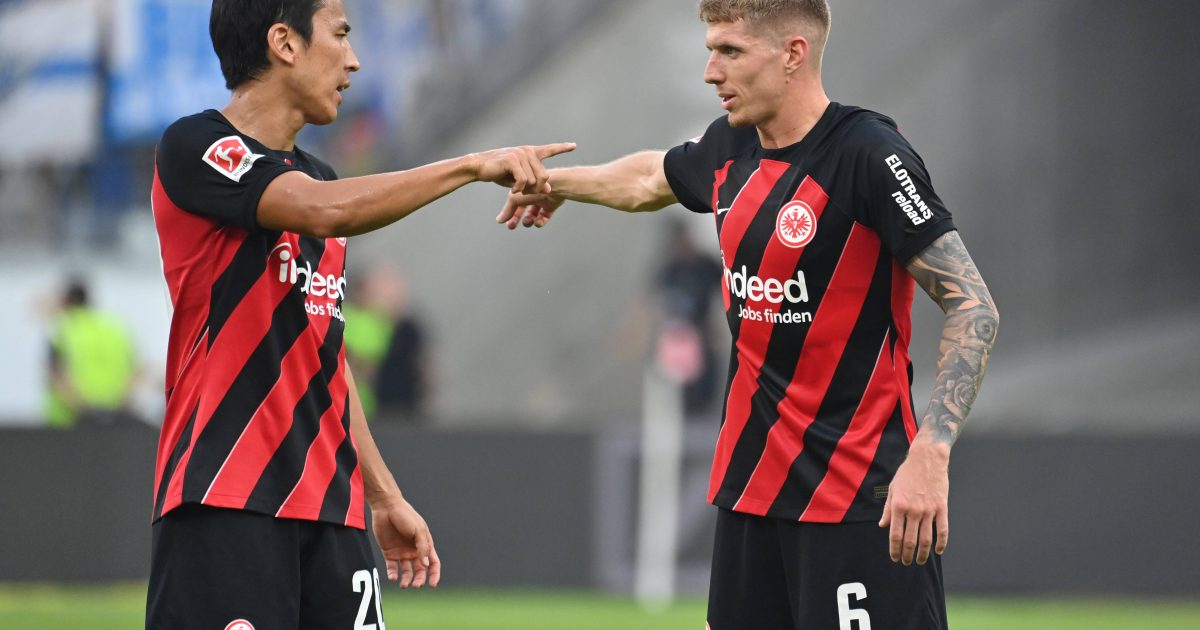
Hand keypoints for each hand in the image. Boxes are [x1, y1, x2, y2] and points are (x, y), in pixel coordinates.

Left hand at [371, 496, 440, 587]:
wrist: (386, 507)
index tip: (432, 584)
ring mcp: (402, 552)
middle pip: (420, 570)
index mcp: (425, 544)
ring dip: (406, 580)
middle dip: (419, 579)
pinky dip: (393, 574)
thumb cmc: (406, 516)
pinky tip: (393, 577)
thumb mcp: (418, 530)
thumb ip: (422, 548)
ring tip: (404, 585)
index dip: (434, 574)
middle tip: (416, 585)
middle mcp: (414, 551)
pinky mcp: (389, 553)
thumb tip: (426, 565)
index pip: (433, 563)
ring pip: (407, 572)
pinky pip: (392, 568)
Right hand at [471, 143, 575, 193]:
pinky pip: (523, 181)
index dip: (562, 148)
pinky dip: (518, 189)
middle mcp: (527, 151)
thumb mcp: (520, 180)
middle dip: (536, 189)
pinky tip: (512, 190)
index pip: (549, 149)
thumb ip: (535, 182)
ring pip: (534, 180)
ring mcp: (520, 154)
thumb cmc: (499, 173)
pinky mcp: (512, 160)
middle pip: (544, 175)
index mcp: (530, 152)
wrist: (478, 167)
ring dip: (525, 190)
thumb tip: (549, 189)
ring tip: (515, 190)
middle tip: (525, 193)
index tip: (574, 146)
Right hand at [496, 191, 563, 229]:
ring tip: (528, 221)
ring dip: (529, 220)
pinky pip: (544, 216)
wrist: (557, 185)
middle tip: (511, 227)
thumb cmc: (534, 188)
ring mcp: (542, 200)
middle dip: (517, 219)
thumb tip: (499, 221)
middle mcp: (533, 194)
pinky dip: (540, 221)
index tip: (506, 222)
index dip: (510, 213)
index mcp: (524, 189)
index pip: (514, 203)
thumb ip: (508, 209)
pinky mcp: (552, 205)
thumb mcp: (517, 197)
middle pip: (522, 210)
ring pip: (533, 214)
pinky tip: (537, 222)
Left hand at [878, 439, 949, 565]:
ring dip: (923, 553)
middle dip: (907, 555)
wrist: (927, 459)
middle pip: (910, 540)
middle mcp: (913, 510)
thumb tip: (883, 526)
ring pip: (926, 539)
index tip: (894, 558)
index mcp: (898, 506)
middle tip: (906, 562)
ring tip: (920, 561)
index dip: (894, 550)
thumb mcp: (893, 489)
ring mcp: (929, 510)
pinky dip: (941, 543)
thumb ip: (888, 510)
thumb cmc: (907, 473)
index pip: (895, 535)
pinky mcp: (942, 508)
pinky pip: (943, 530)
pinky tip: (938, 551)